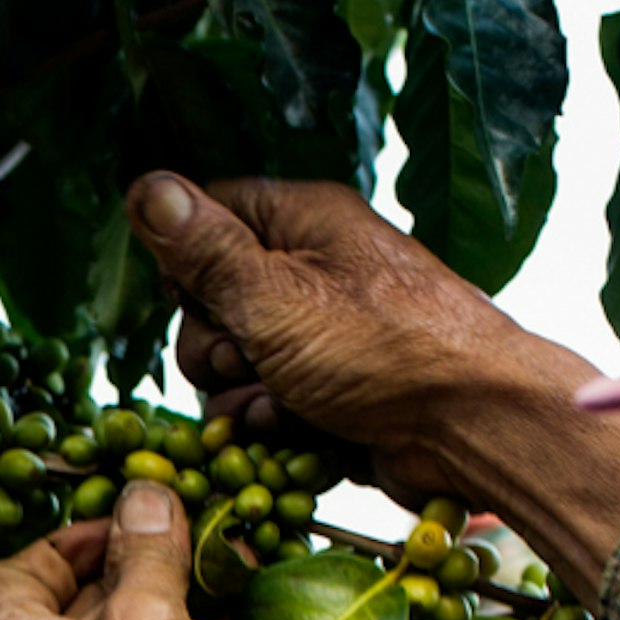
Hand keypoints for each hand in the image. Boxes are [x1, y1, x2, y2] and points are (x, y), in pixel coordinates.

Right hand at [126, 173, 619, 593]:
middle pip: (209, 300)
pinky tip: (296, 432)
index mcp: (302, 220)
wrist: (475, 427)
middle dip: (211, 345)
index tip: (197, 298)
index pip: (207, 215)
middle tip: (247, 360)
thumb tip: (144, 187)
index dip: (185, 263)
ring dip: (238, 394)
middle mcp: (312, 268)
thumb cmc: (386, 351)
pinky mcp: (331, 388)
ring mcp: (323, 332)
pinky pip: (268, 402)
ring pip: (232, 362)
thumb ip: (204, 251)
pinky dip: (272, 423)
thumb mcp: (275, 296)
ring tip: (280, 404)